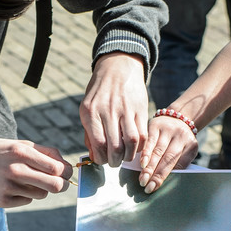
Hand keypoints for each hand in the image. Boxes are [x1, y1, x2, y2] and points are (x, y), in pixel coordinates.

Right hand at [0, 139, 71, 206]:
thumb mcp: (18, 145)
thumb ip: (44, 152)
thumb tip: (66, 165)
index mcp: (21, 153)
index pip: (57, 168)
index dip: (67, 171)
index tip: (67, 171)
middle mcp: (15, 170)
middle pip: (55, 185)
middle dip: (62, 184)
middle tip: (60, 181)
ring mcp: (8, 188)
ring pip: (42, 194)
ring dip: (41, 188)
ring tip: (28, 179)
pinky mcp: (3, 201)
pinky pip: (27, 200)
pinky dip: (26, 194)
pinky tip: (14, 186)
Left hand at [80, 52, 147, 166]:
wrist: (118, 68)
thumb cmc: (99, 93)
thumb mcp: (87, 109)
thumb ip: (89, 134)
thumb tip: (95, 157)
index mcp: (90, 111)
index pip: (98, 144)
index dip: (101, 159)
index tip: (102, 160)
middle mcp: (108, 110)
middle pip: (115, 146)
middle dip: (115, 161)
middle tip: (115, 162)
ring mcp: (126, 109)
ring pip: (131, 142)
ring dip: (129, 156)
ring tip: (125, 157)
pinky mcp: (140, 108)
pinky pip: (143, 134)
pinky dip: (140, 146)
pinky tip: (135, 146)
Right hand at [137, 113, 199, 193]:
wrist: (180, 117)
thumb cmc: (181, 140)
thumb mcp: (186, 149)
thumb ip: (178, 162)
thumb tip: (162, 179)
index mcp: (191, 145)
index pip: (180, 164)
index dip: (167, 176)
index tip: (156, 187)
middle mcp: (180, 137)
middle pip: (168, 159)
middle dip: (157, 175)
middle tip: (148, 187)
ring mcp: (168, 130)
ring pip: (157, 151)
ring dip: (149, 167)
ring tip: (143, 179)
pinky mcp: (155, 126)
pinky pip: (149, 142)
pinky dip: (145, 153)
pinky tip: (141, 163)